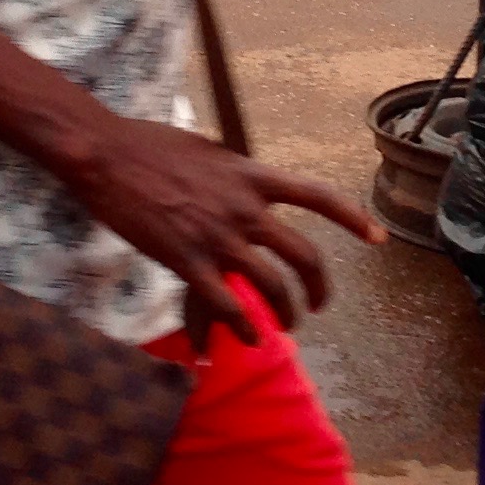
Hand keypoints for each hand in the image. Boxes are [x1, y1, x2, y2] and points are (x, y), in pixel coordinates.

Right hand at [69, 116, 381, 346]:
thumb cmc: (150, 145)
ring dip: (286, 313)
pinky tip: (249, 338)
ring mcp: (217, 236)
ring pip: (271, 285)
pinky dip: (245, 328)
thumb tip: (248, 187)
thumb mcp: (209, 151)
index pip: (318, 196)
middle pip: (303, 254)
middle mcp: (244, 207)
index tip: (378, 239)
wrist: (106, 155)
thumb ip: (236, 175)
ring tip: (286, 326)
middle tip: (319, 305)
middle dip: (319, 286)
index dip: (354, 219)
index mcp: (252, 176)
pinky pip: (227, 305)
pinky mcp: (187, 260)